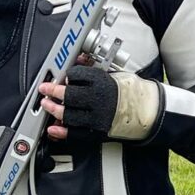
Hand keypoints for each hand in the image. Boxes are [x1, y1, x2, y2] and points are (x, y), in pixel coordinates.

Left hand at [39, 65, 160, 141]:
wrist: (149, 112)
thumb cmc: (133, 93)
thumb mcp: (114, 74)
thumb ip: (94, 70)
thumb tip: (79, 60)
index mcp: (104, 82)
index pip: (76, 75)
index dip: (67, 75)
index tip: (64, 76)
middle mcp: (99, 99)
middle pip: (68, 95)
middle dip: (53, 92)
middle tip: (45, 91)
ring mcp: (98, 117)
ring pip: (69, 115)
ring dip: (54, 110)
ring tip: (48, 106)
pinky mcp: (99, 132)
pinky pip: (76, 133)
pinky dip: (62, 132)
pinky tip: (54, 129)